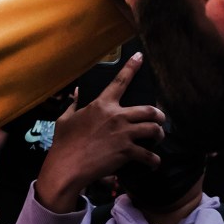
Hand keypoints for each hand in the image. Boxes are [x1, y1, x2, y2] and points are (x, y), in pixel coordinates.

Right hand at [35, 52, 163, 212]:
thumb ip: (74, 104)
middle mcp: (116, 116)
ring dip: (159, 134)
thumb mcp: (64, 119)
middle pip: (149, 110)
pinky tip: (154, 164)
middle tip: (160, 119)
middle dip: (159, 115)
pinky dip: (154, 161)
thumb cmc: (63, 143)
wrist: (66, 166)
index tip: (140, 57)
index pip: (120, 81)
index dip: (132, 67)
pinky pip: (148, 155)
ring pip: (153, 129)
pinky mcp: (126, 151)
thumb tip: (77, 92)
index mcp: (101, 105)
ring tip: (158, 138)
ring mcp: (123, 133)